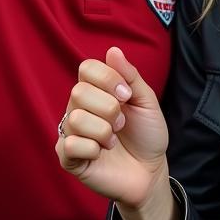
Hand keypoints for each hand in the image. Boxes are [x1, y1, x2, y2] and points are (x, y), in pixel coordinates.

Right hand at [55, 47, 168, 209]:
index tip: (127, 95)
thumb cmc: (147, 134)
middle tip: (122, 123)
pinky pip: (70, 145)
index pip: (86, 68)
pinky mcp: (68, 158)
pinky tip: (101, 153)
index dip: (108, 78)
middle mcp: (78, 108)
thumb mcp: (146, 100)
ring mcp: (71, 133)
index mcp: (96, 91)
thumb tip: (112, 50)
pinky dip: (93, 149)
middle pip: (79, 92)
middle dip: (110, 108)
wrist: (150, 169)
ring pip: (75, 119)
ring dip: (104, 131)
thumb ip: (130, 76)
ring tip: (113, 140)